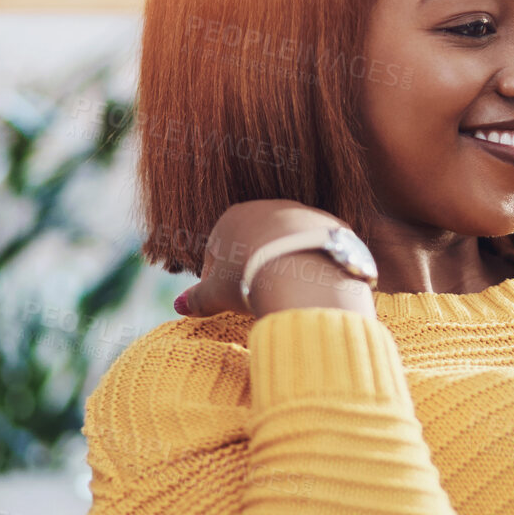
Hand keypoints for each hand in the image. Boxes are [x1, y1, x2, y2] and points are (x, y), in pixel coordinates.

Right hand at [173, 199, 375, 318]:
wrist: (302, 274)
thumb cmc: (249, 281)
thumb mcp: (216, 294)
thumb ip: (197, 299)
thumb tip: (179, 306)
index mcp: (234, 216)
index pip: (218, 247)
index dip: (217, 276)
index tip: (224, 299)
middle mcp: (270, 207)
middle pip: (256, 240)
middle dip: (254, 265)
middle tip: (257, 295)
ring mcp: (304, 214)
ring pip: (290, 242)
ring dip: (286, 262)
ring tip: (286, 291)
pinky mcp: (334, 226)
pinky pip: (319, 247)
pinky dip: (314, 263)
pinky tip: (312, 284)